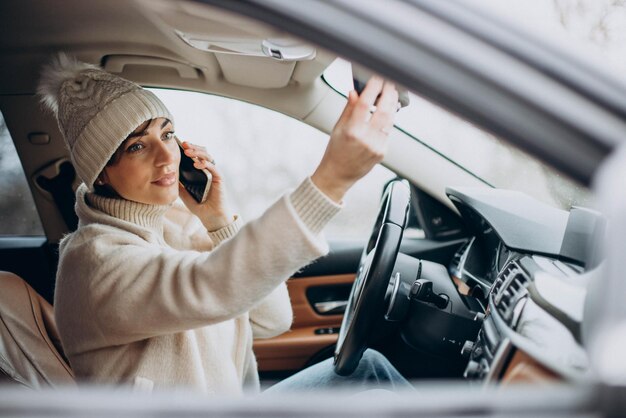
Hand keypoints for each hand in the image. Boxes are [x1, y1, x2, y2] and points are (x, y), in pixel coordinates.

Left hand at [177, 141, 233, 230]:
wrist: (210, 216)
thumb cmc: (198, 205)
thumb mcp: (184, 193)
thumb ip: (179, 183)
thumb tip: (169, 174)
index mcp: (201, 171)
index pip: (196, 155)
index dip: (190, 148)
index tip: (180, 144)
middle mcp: (208, 170)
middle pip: (203, 152)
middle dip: (194, 147)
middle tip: (184, 145)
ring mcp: (214, 173)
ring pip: (208, 157)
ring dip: (198, 152)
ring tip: (188, 152)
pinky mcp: (219, 178)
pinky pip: (213, 167)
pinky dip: (205, 164)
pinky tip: (196, 164)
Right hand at [311, 76, 397, 202]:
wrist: (338, 174)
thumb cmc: (336, 152)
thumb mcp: (337, 128)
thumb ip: (349, 109)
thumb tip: (355, 92)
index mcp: (352, 132)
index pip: (365, 103)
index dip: (373, 88)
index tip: (376, 78)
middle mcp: (366, 139)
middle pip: (384, 110)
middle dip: (389, 93)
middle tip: (389, 83)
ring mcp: (376, 146)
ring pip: (390, 120)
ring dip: (393, 104)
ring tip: (391, 94)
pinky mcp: (383, 151)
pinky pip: (389, 131)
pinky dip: (389, 119)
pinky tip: (388, 111)